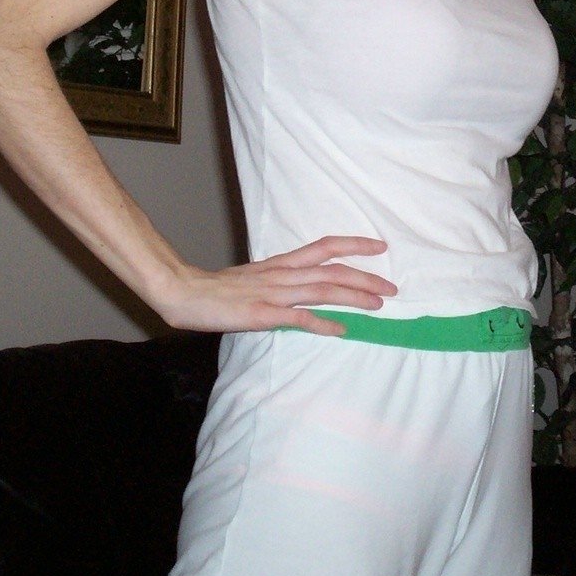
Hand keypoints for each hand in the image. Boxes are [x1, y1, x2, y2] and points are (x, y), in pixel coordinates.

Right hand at [154, 236, 395, 335]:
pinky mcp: (262, 314)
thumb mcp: (255, 278)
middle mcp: (282, 274)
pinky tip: (342, 331)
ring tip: (379, 304)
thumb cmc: (217, 289)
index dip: (354, 244)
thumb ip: (281, 281)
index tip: (380, 245)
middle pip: (332, 270)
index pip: (325, 246)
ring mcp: (273, 293)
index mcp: (281, 263)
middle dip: (366, 277)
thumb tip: (304, 288)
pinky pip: (298, 318)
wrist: (183, 291)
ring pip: (322, 290)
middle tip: (393, 286)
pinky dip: (322, 324)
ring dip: (354, 297)